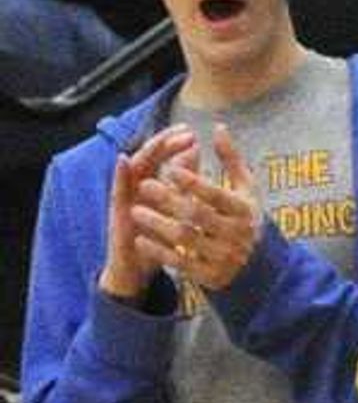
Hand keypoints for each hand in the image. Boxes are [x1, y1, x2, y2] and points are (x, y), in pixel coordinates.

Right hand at [96, 123, 192, 300]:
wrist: (136, 270)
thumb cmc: (156, 238)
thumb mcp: (174, 211)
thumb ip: (183, 185)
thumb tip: (196, 157)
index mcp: (150, 187)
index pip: (161, 159)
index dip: (173, 145)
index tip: (191, 133)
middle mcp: (135, 189)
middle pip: (148, 158)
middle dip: (164, 143)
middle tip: (184, 132)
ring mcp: (124, 199)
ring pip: (132, 169)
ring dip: (147, 154)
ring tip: (164, 141)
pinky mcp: (116, 213)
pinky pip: (116, 191)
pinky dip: (119, 173)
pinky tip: (124, 160)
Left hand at [141, 125, 262, 295]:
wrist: (258, 266)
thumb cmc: (244, 217)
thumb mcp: (245, 188)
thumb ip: (230, 159)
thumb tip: (217, 127)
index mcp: (245, 211)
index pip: (216, 195)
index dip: (193, 182)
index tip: (169, 169)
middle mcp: (237, 234)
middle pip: (198, 215)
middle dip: (169, 200)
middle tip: (144, 186)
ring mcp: (225, 257)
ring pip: (186, 238)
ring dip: (158, 224)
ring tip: (136, 211)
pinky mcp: (211, 275)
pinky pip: (180, 263)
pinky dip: (158, 251)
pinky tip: (140, 239)